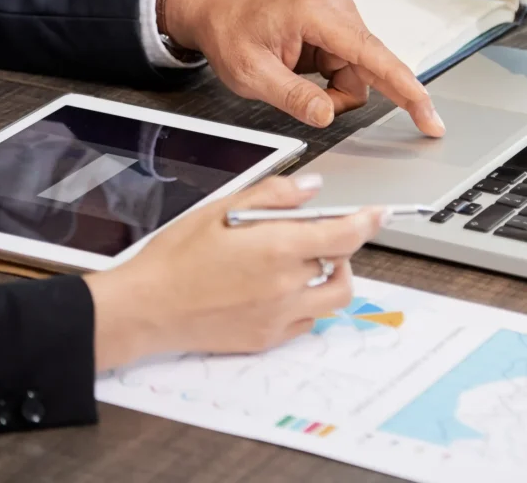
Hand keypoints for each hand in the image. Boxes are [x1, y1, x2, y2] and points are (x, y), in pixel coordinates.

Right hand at [87, 175, 382, 369]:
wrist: (147, 307)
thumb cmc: (177, 255)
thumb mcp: (223, 208)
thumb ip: (275, 195)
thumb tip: (313, 188)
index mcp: (278, 248)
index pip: (345, 234)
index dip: (368, 221)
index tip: (379, 213)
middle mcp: (287, 286)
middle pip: (341, 262)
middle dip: (339, 243)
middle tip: (320, 232)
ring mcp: (280, 316)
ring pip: (334, 297)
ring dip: (332, 275)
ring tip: (308, 262)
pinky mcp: (268, 339)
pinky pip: (308, 320)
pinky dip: (308, 301)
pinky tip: (284, 287)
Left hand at [164, 0, 445, 135]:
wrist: (218, 15)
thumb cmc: (231, 34)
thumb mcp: (252, 74)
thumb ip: (292, 96)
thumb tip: (326, 115)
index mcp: (317, 16)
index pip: (373, 56)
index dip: (406, 90)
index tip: (429, 115)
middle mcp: (338, 13)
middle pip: (370, 71)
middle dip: (343, 97)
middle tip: (313, 103)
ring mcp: (341, 22)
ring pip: (361, 78)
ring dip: (334, 95)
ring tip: (294, 85)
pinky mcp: (340, 35)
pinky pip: (351, 74)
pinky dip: (331, 87)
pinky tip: (305, 78)